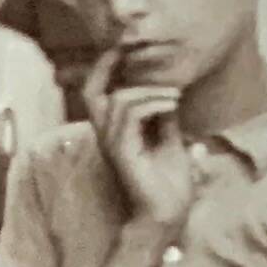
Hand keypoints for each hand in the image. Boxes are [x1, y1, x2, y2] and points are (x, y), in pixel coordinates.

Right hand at [82, 48, 194, 237]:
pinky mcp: (123, 152)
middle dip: (108, 66)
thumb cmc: (168, 185)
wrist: (167, 218)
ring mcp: (112, 143)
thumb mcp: (170, 142)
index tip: (126, 48)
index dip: (105, 67)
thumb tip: (170, 92)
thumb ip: (164, 118)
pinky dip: (152, 104)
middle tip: (132, 52)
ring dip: (150, 90)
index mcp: (114, 131)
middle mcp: (106, 135)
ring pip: (120, 100)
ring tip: (175, 94)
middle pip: (91, 90)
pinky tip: (172, 105)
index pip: (97, 92)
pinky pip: (130, 115)